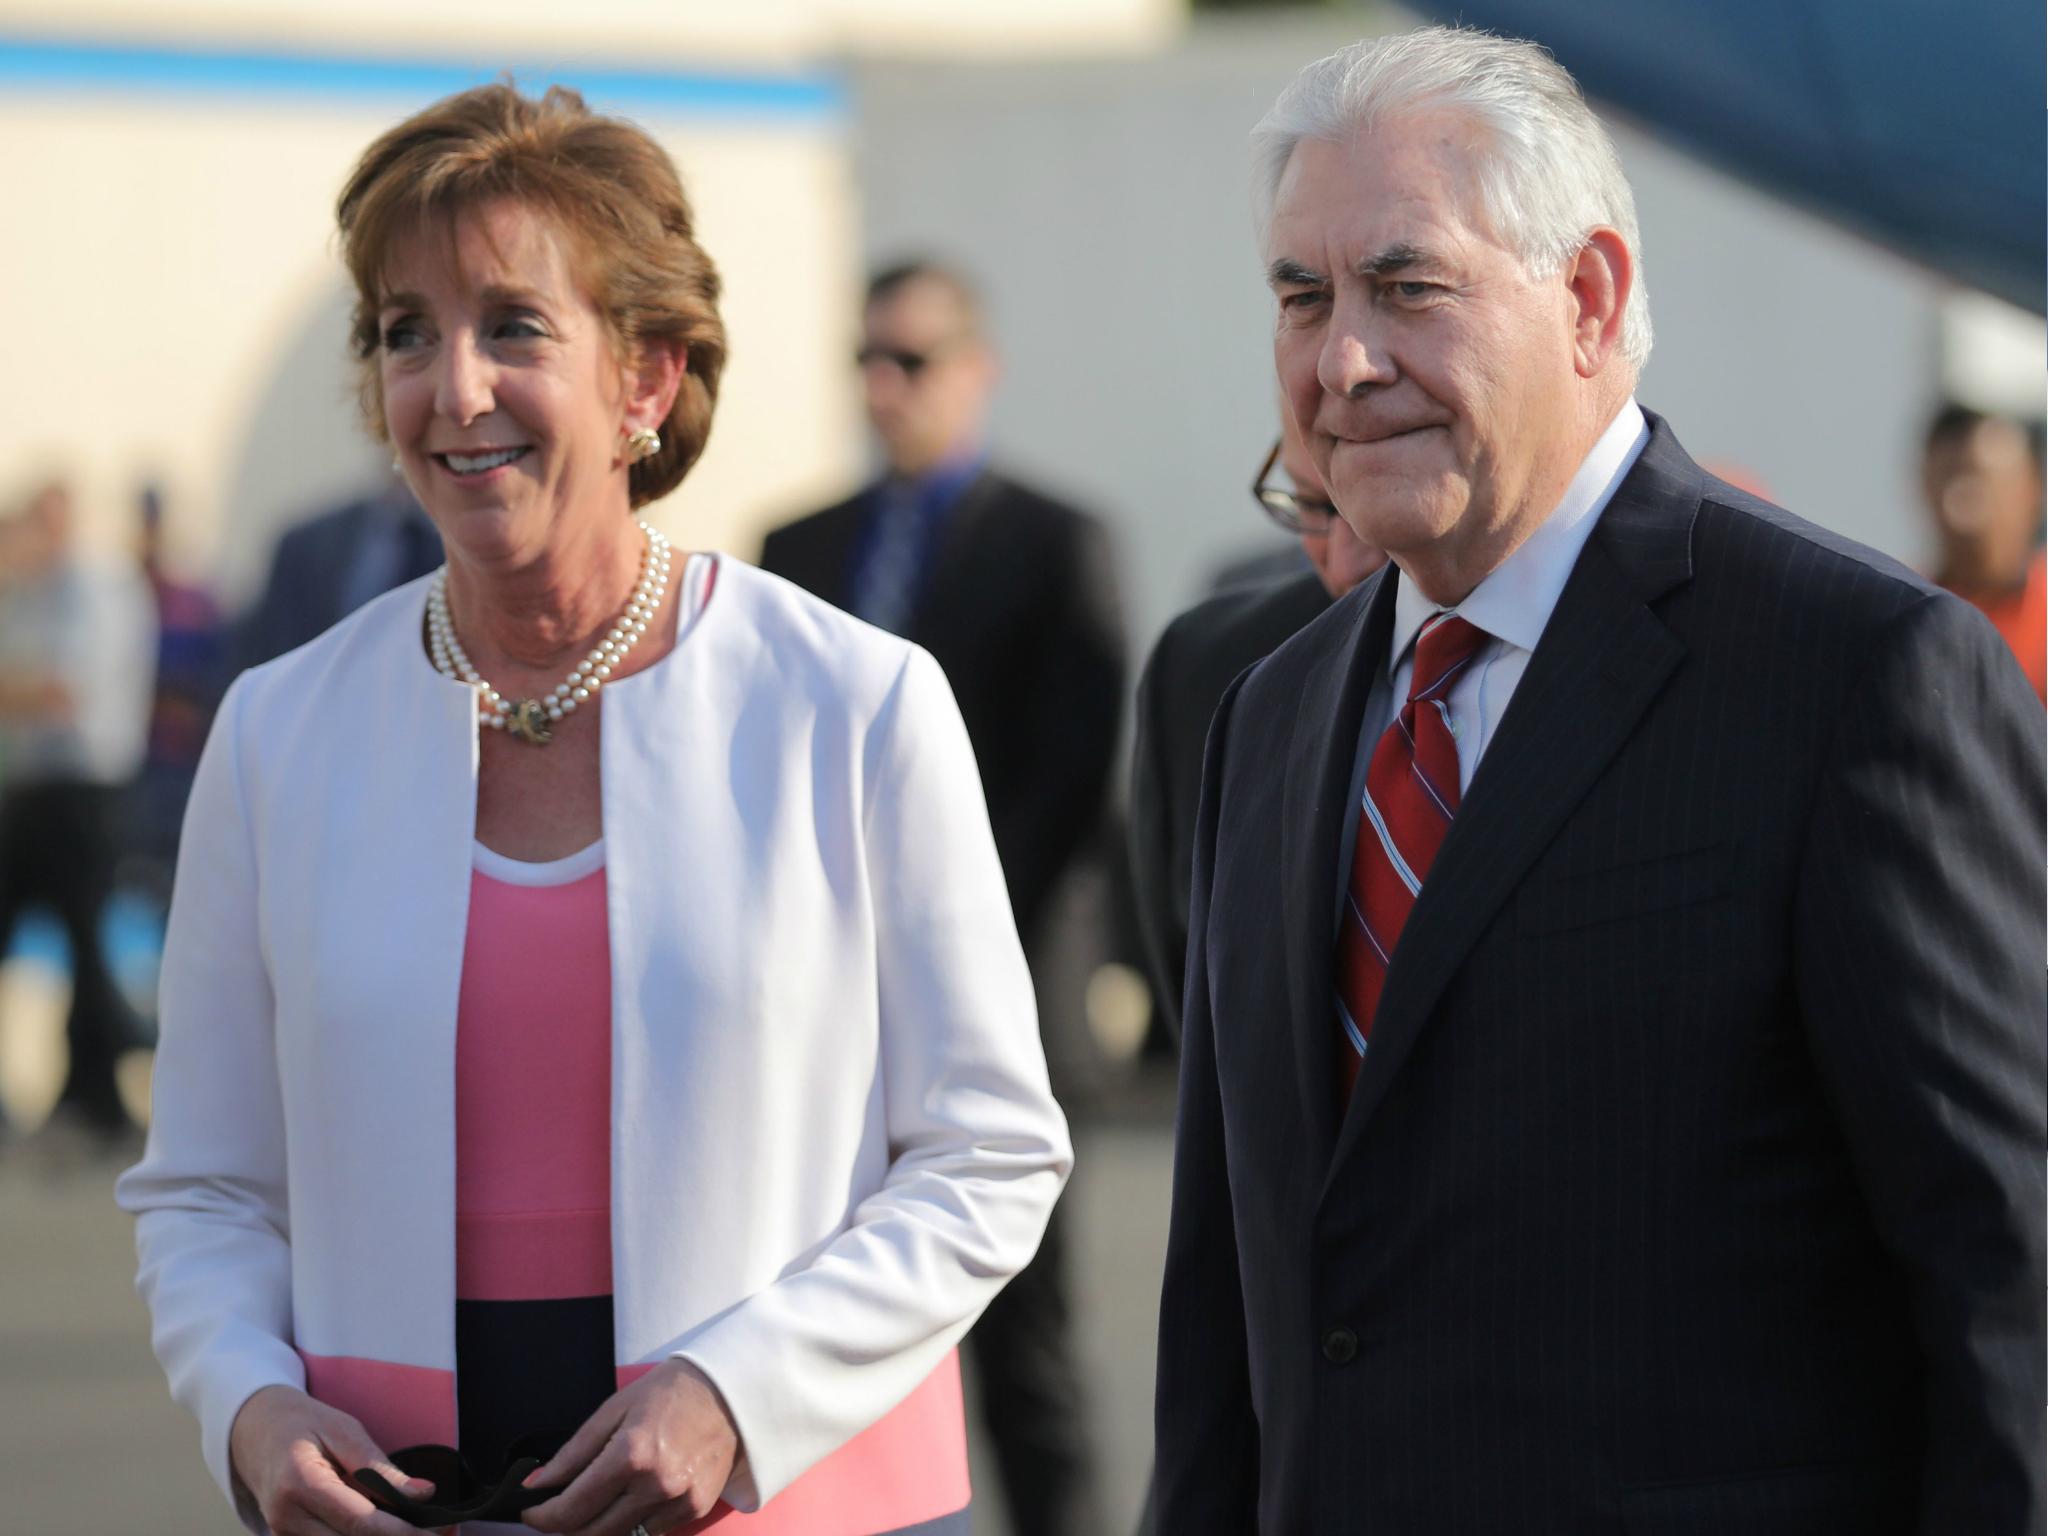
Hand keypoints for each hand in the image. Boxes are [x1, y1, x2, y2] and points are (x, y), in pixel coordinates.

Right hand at [228, 1384, 436, 1534]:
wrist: (255, 1431)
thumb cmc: (304, 1424)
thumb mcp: (345, 1430)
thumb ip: (380, 1467)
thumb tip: (423, 1494)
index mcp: (300, 1484)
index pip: (359, 1521)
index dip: (400, 1532)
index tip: (435, 1532)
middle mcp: (286, 1518)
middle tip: (439, 1532)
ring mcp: (281, 1534)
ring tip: (417, 1528)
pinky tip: (385, 1528)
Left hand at [521, 1360, 739, 1535]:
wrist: (728, 1391)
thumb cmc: (668, 1393)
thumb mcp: (613, 1411)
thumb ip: (573, 1452)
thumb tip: (536, 1483)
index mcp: (630, 1455)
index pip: (572, 1508)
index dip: (542, 1517)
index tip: (530, 1512)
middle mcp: (655, 1484)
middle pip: (592, 1532)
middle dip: (566, 1525)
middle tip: (557, 1509)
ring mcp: (678, 1500)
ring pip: (621, 1535)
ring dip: (600, 1524)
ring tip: (597, 1499)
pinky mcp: (696, 1508)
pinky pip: (653, 1530)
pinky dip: (636, 1520)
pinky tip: (636, 1495)